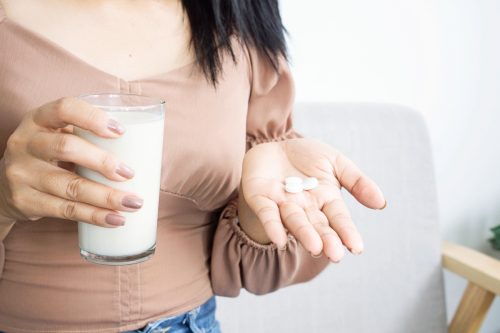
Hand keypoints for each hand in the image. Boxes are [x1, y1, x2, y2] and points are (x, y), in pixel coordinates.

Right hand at [0, 97, 142, 226]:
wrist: (4, 187)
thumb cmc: (48, 156)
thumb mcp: (57, 135)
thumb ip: (87, 135)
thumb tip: (145, 149)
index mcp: (38, 119)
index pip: (64, 108)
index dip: (93, 117)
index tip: (121, 131)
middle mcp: (25, 142)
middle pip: (66, 148)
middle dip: (103, 162)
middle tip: (130, 174)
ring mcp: (22, 173)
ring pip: (69, 185)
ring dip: (106, 197)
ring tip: (133, 203)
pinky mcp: (24, 200)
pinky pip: (65, 210)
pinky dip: (94, 215)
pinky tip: (115, 220)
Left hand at [240, 138, 385, 261]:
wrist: (274, 144)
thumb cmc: (306, 156)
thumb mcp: (336, 162)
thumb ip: (357, 181)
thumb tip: (382, 203)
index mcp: (325, 199)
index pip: (338, 218)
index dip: (347, 232)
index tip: (357, 248)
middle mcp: (305, 207)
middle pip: (317, 225)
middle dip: (326, 240)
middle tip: (335, 255)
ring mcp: (282, 204)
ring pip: (295, 221)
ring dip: (304, 234)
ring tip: (315, 248)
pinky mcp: (260, 198)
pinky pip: (267, 214)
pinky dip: (272, 225)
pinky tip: (278, 239)